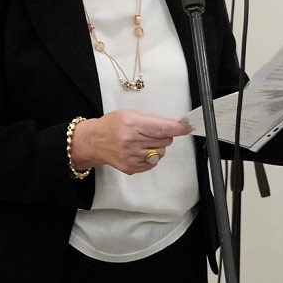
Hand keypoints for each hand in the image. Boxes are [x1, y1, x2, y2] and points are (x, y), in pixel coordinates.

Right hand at [73, 110, 192, 174]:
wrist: (95, 141)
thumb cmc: (113, 125)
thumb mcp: (133, 114)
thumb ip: (156, 119)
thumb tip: (177, 124)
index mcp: (132, 124)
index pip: (162, 128)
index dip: (178, 128)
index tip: (187, 127)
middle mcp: (131, 141)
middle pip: (164, 141)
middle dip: (164, 135)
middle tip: (152, 132)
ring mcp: (131, 157)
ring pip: (160, 153)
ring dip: (157, 147)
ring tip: (143, 141)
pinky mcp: (131, 168)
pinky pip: (153, 164)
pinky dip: (150, 157)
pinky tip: (139, 150)